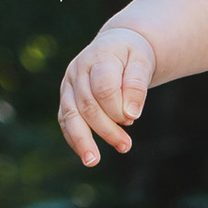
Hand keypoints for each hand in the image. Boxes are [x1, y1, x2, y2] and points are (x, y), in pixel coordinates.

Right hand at [59, 27, 155, 166]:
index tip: (133, 118)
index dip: (118, 108)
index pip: (104, 89)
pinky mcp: (66, 98)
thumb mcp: (142, 63)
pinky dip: (74, 139)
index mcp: (98, 57)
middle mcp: (78, 70)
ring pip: (70, 115)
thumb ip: (137, 85)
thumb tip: (130, 114)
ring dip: (83, 140)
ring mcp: (69, 84)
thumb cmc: (132, 56)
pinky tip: (86, 155)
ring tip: (93, 161)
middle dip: (107, 129)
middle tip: (126, 146)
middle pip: (88, 106)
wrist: (117, 46)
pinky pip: (65, 120)